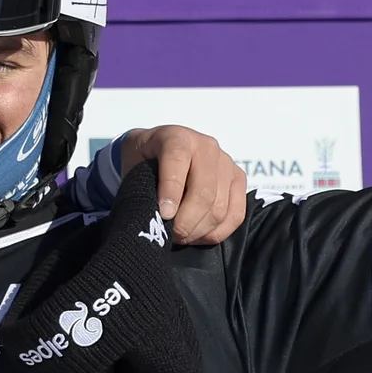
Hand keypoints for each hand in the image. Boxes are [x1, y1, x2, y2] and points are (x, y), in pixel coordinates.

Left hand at [119, 125, 247, 243]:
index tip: (163, 214)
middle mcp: (206, 146)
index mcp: (176, 136)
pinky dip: (216, 232)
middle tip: (170, 235)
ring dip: (199, 230)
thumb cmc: (144, 160)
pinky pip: (236, 215)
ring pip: (220, 208)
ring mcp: (226, 163)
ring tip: (180, 236)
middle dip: (186, 221)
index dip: (171, 190)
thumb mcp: (133, 164)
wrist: (160, 150)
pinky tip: (197, 236)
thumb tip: (152, 217)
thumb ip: (141, 185)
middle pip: (204, 192)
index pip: (177, 160)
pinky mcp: (238, 180)